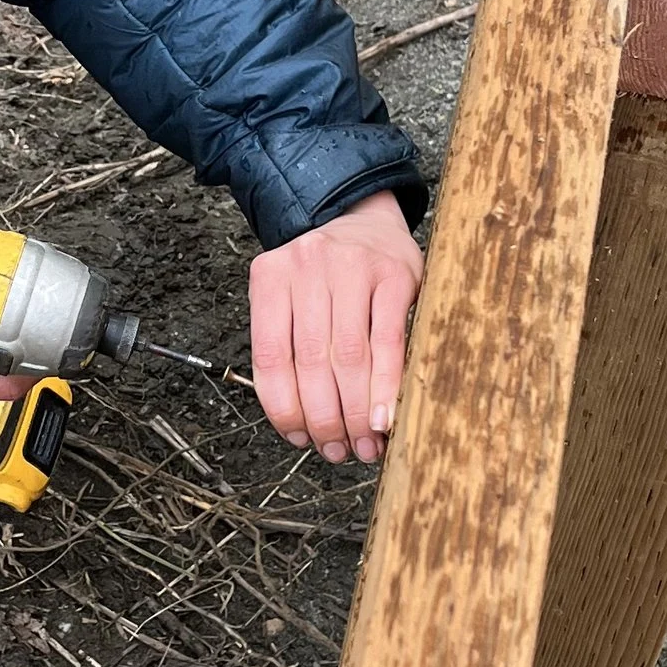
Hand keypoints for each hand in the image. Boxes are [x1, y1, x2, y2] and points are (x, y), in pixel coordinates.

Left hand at [249, 192, 425, 465]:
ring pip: (349, 357)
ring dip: (355, 412)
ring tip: (363, 445)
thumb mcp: (290, 294)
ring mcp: (352, 268)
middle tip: (337, 451)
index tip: (299, 439)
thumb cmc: (324, 272)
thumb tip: (302, 424)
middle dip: (324, 419)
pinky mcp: (395, 274)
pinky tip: (384, 418)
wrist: (362, 214)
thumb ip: (289, 345)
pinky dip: (386, 387)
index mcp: (271, 277)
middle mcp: (307, 267)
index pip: (270, 357)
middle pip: (311, 362)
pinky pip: (389, 342)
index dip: (284, 408)